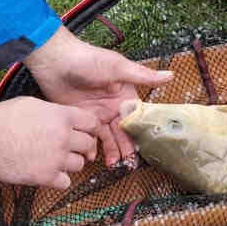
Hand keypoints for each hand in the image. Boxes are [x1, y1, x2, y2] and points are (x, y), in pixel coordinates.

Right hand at [0, 97, 101, 189]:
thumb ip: (51, 111)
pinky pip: (66, 182)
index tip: (84, 132)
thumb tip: (58, 116)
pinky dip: (60, 179)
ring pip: (80, 164)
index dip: (89, 128)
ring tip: (57, 160)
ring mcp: (57, 159)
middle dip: (82, 146)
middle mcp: (64, 138)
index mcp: (61, 116)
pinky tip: (49, 172)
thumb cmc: (2, 119)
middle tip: (73, 148)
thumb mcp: (30, 103)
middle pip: (89, 144)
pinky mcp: (47, 177)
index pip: (92, 123)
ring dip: (71, 162)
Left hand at [23, 27, 171, 164]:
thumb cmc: (88, 59)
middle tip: (129, 165)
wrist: (55, 60)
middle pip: (123, 132)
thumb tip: (171, 75)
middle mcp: (112, 106)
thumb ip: (142, 76)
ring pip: (107, 137)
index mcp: (124, 95)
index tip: (144, 150)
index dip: (141, 134)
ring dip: (111, 151)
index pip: (136, 119)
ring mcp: (96, 113)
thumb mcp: (118, 67)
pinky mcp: (80, 117)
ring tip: (115, 166)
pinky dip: (91, 147)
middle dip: (126, 148)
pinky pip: (89, 136)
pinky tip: (92, 158)